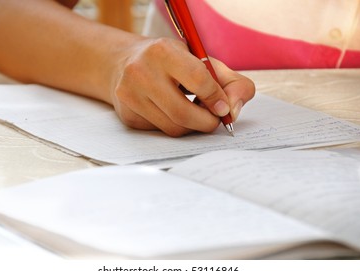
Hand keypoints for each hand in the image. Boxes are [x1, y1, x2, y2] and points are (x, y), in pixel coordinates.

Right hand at [109, 37, 254, 136]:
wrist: (124, 62)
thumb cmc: (170, 61)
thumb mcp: (200, 59)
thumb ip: (229, 81)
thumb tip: (234, 110)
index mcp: (162, 51)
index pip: (198, 79)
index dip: (216, 97)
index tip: (224, 108)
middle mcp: (140, 72)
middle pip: (183, 113)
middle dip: (207, 122)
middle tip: (214, 120)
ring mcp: (129, 96)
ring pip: (172, 127)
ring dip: (192, 126)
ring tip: (195, 112)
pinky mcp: (127, 115)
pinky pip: (160, 131)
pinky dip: (174, 126)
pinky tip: (172, 112)